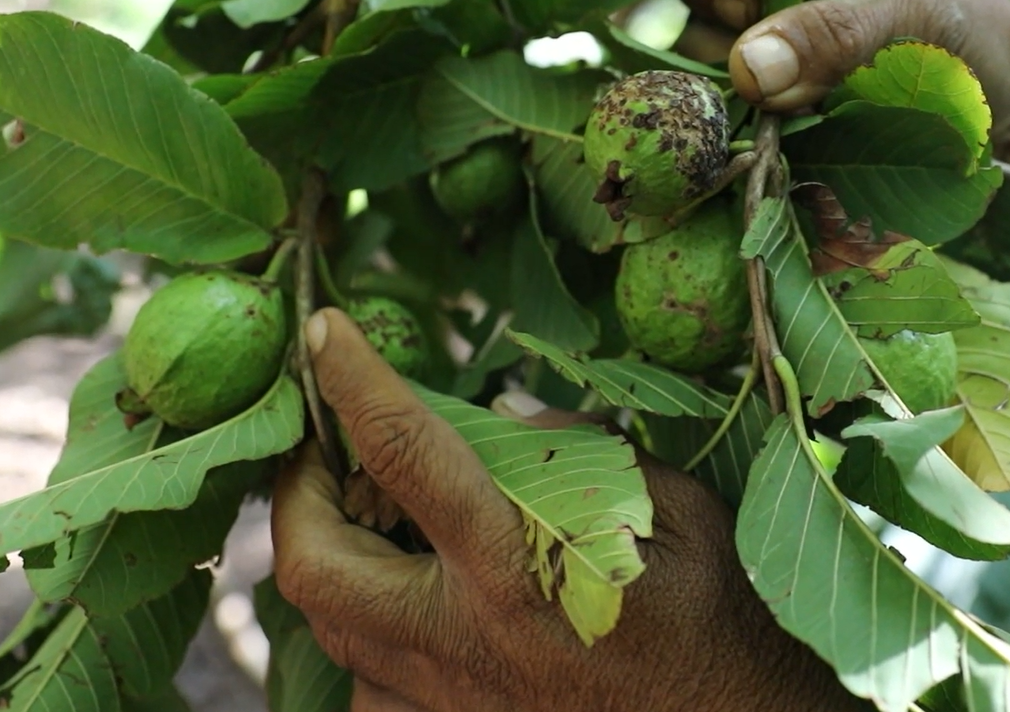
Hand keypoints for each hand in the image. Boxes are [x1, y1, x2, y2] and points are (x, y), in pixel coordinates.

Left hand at [272, 308, 867, 711]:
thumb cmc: (714, 622)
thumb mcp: (677, 513)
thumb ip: (586, 455)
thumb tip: (509, 415)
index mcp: (518, 567)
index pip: (409, 455)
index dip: (356, 384)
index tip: (325, 333)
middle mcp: (462, 639)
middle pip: (314, 566)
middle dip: (295, 496)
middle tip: (321, 451)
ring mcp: (446, 700)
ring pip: (330, 631)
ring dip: (333, 563)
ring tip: (366, 517)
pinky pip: (368, 686)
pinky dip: (370, 634)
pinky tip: (411, 605)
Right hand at [670, 0, 1009, 199]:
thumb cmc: (973, 35)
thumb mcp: (907, 20)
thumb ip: (832, 33)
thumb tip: (750, 68)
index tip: (738, 28)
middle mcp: (770, 12)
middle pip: (694, 38)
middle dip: (716, 72)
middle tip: (769, 97)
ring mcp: (776, 75)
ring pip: (714, 96)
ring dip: (733, 123)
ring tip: (781, 137)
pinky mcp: (787, 128)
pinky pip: (745, 141)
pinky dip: (753, 158)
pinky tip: (776, 168)